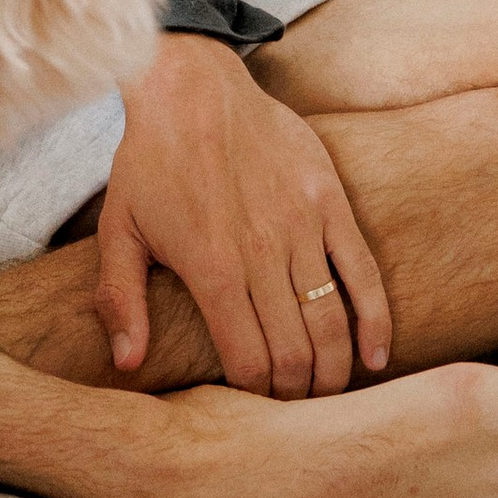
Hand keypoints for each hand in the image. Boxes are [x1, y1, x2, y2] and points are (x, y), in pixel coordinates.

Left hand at [96, 32, 390, 396]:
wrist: (193, 88)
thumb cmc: (151, 161)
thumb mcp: (120, 229)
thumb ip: (120, 300)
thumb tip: (125, 364)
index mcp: (211, 267)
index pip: (249, 361)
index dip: (255, 396)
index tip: (252, 409)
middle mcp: (261, 253)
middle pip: (296, 352)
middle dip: (297, 394)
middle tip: (292, 408)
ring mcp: (301, 227)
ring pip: (331, 322)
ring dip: (335, 370)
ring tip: (328, 392)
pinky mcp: (330, 202)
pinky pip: (363, 273)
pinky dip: (376, 321)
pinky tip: (377, 357)